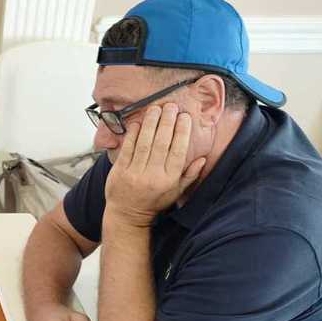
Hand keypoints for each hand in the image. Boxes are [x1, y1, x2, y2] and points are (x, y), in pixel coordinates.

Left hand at [104, 103, 206, 226]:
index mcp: (168, 179)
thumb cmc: (154, 201)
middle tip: (171, 106)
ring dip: (151, 123)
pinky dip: (133, 134)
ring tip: (156, 109)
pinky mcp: (120, 171)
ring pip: (145, 143)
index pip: (178, 151)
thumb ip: (189, 175)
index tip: (184, 117)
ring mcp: (135, 173)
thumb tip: (201, 158)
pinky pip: (128, 148)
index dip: (182, 132)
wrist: (127, 214)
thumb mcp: (175, 192)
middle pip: (161, 143)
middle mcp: (152, 175)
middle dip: (167, 122)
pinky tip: (138, 122)